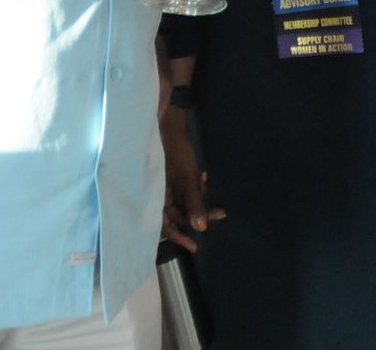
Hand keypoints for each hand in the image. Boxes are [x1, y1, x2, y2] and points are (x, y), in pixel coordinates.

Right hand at [160, 108, 224, 250]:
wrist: (171, 128)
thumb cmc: (176, 156)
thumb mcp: (188, 182)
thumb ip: (194, 206)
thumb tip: (201, 229)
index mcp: (156, 200)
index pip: (167, 226)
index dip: (181, 237)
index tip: (195, 247)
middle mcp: (158, 197)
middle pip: (179, 214)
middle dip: (199, 212)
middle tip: (219, 213)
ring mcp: (164, 188)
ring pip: (184, 202)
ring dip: (198, 197)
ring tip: (205, 182)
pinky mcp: (171, 179)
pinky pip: (185, 191)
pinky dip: (195, 187)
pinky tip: (202, 175)